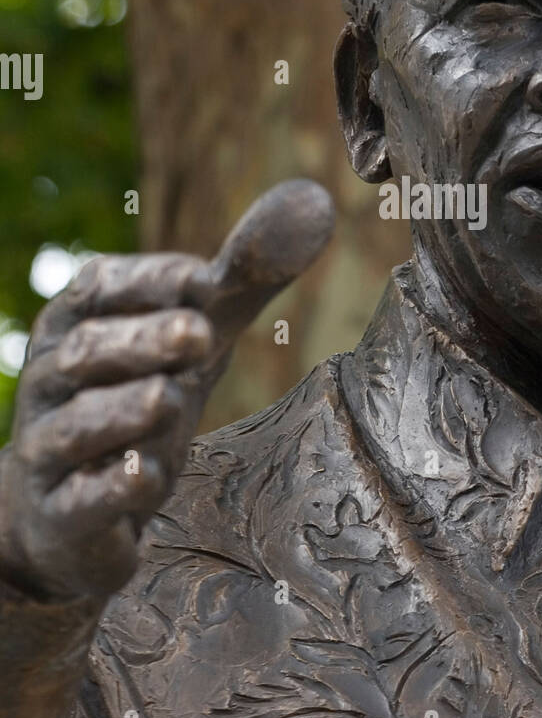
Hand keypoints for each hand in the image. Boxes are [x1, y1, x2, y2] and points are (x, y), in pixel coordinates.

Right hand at [0, 180, 333, 601]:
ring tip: (168, 398)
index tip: (204, 278)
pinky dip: (114, 486)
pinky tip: (147, 477)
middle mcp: (50, 379)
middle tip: (199, 331)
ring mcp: (49, 449)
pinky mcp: (61, 513)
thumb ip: (243, 280)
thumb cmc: (136, 398)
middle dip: (143, 338)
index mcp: (76, 322)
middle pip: (87, 349)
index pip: (102, 286)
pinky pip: (82, 498)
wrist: (66, 514)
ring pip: (77, 423)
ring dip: (125, 409)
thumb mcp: (191, 339)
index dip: (151, 279)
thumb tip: (315, 203)